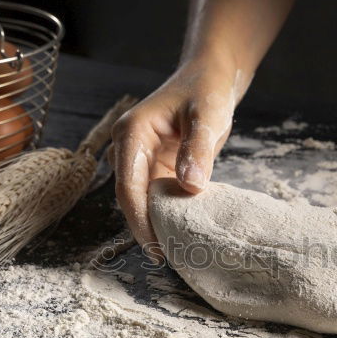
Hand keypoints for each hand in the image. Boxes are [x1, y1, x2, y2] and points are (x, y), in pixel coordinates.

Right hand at [111, 59, 243, 257]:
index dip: (140, 220)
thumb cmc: (207, 92)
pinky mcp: (153, 167)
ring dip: (155, 224)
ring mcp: (139, 158)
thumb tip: (190, 188)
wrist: (208, 79)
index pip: (129, 186)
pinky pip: (155, 196)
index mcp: (132, 133)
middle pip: (130, 198)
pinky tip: (182, 234)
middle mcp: (128, 147)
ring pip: (141, 201)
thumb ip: (198, 150)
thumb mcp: (208, 117)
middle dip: (145, 228)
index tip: (155, 247)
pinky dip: (167, 214)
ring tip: (176, 252)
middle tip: (168, 259)